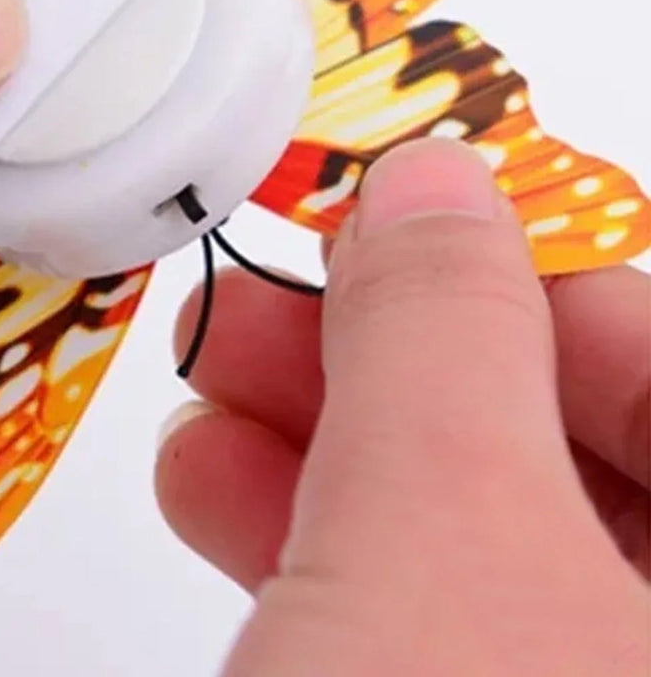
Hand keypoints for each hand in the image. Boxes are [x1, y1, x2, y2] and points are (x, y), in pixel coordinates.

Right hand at [157, 139, 648, 674]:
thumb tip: (433, 185)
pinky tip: (208, 480)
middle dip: (389, 350)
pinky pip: (397, 614)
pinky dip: (298, 531)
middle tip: (278, 292)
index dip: (527, 272)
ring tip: (209, 371)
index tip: (396, 220)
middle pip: (552, 447)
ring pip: (461, 533)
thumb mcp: (447, 533)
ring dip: (316, 431)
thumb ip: (445, 335)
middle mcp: (648, 648)